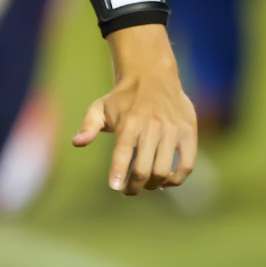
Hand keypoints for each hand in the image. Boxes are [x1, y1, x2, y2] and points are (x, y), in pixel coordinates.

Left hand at [72, 25, 196, 195]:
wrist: (153, 75)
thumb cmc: (122, 98)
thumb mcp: (100, 107)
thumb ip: (89, 126)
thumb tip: (77, 143)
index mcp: (129, 121)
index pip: (123, 152)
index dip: (118, 172)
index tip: (115, 187)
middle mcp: (152, 126)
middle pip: (143, 168)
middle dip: (134, 185)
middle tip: (128, 191)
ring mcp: (172, 130)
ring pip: (164, 170)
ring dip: (153, 184)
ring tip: (145, 185)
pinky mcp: (188, 132)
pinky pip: (187, 164)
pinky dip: (176, 179)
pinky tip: (165, 181)